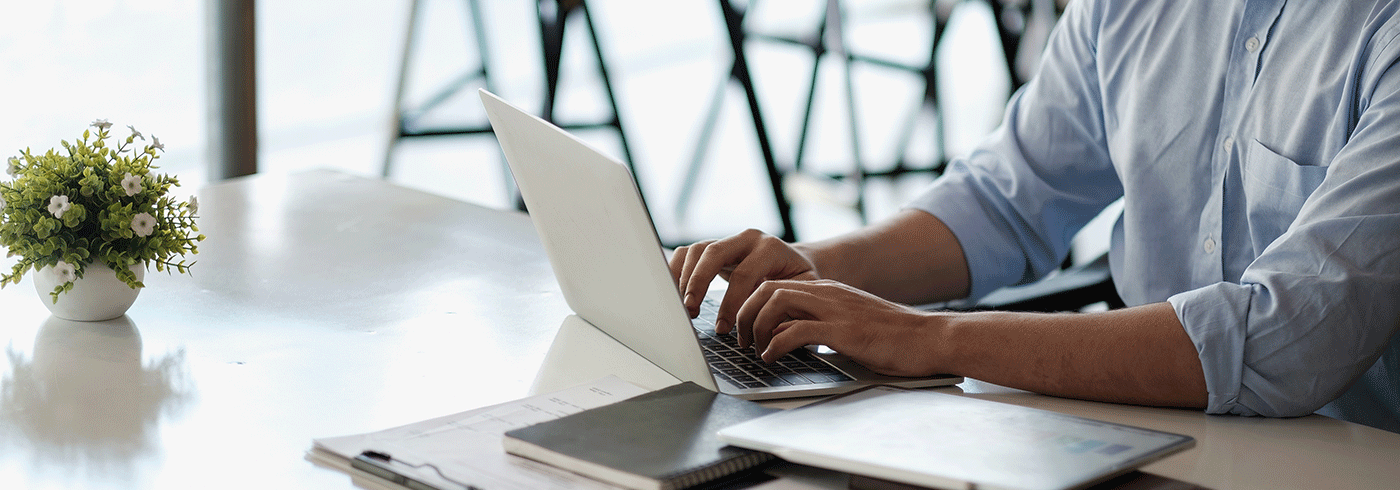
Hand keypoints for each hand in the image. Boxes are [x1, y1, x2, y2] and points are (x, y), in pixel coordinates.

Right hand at [669, 229, 818, 333]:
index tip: (723, 328)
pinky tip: (675, 294)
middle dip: (699, 282)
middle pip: (714, 252)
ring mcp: (728, 240)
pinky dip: (676, 271)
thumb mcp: (802, 292)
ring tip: (684, 306)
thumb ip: (788, 307)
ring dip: (685, 278)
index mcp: (770, 248)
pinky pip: (688, 253)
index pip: (743, 274)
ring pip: (697, 250)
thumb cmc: (799, 281)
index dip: (731, 303)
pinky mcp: (714, 247)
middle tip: (691, 309)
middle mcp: (747, 239)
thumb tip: (772, 333)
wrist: (796, 262)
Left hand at [737, 279, 943, 377]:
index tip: (744, 329)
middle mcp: (826, 293)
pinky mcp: (843, 330)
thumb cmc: (893, 337)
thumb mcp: (848, 325)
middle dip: (744, 313)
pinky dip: (776, 345)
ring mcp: (834, 309)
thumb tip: (786, 340)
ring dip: (755, 326)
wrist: (930, 337)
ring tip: (753, 349)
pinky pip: (796, 331)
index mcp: (826, 290)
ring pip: (775, 302)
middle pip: (766, 288)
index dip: (751, 306)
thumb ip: (819, 326)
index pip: (774, 286)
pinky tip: (773, 358)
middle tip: (740, 340)